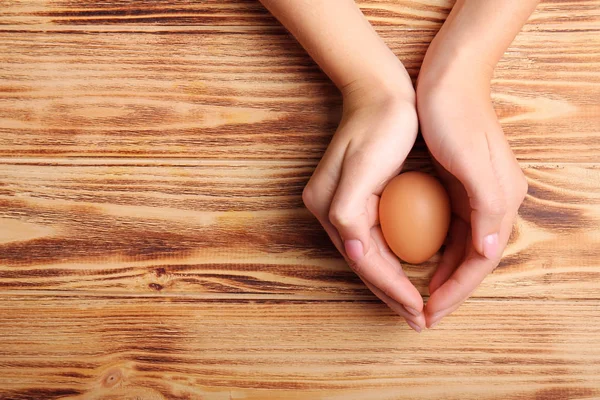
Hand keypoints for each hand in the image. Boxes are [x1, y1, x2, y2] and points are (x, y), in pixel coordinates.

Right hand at [302, 75, 425, 331]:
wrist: (380, 90)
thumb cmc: (381, 123)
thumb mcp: (364, 165)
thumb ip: (349, 213)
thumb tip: (352, 254)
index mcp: (330, 208)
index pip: (366, 262)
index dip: (392, 289)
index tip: (420, 310)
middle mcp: (329, 213)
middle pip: (365, 266)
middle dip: (392, 295)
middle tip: (419, 321)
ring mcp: (340, 207)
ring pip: (370, 258)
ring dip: (393, 284)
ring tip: (415, 306)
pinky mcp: (355, 200)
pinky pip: (376, 240)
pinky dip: (394, 261)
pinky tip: (409, 270)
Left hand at [417, 52, 527, 327]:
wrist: (449, 76)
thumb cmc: (455, 116)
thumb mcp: (471, 161)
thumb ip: (486, 208)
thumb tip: (487, 251)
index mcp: (499, 200)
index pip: (478, 261)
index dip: (456, 290)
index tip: (429, 312)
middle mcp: (493, 202)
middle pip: (471, 260)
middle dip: (450, 291)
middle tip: (423, 315)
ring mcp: (478, 193)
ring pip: (460, 248)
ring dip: (443, 275)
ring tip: (421, 296)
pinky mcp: (461, 185)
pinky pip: (450, 228)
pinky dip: (436, 249)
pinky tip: (419, 257)